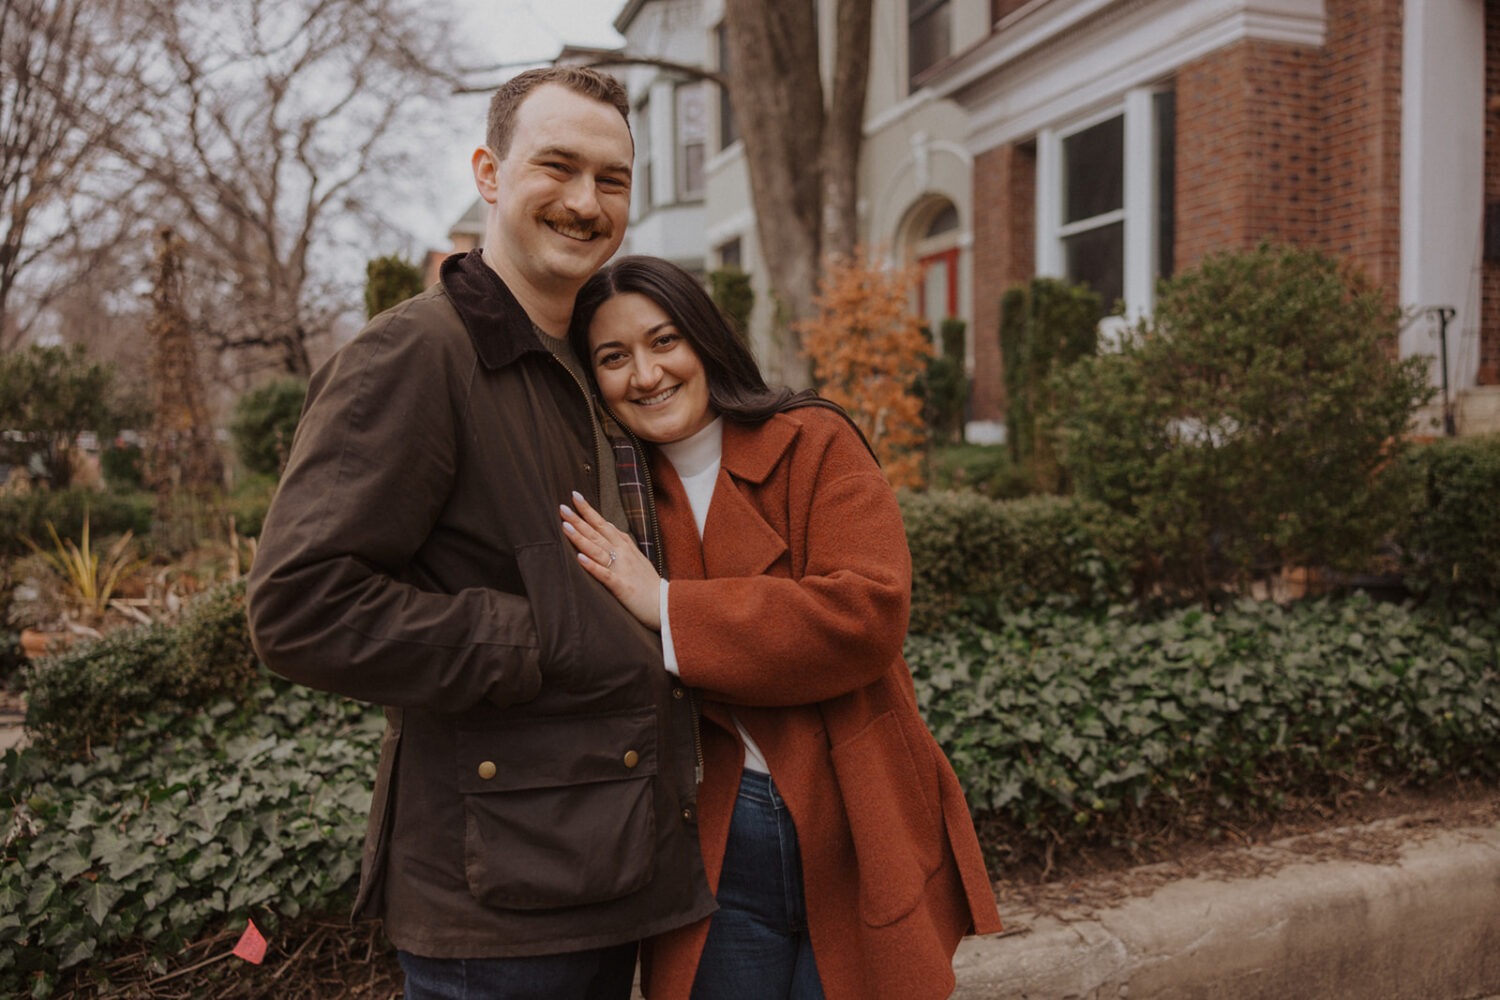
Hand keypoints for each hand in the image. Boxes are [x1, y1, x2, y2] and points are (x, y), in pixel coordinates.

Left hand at [561, 491, 662, 629]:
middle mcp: (623, 553)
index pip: (603, 524)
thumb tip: (606, 524)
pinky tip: (579, 558)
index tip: (574, 496)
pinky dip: (592, 566)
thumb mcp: (636, 556)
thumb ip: (621, 541)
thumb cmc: (647, 583)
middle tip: (562, 507)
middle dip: (579, 520)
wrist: (665, 604)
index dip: (588, 511)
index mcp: (625, 546)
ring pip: (597, 550)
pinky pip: (605, 574)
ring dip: (581, 538)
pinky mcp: (621, 586)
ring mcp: (622, 569)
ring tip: (565, 527)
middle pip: (597, 533)